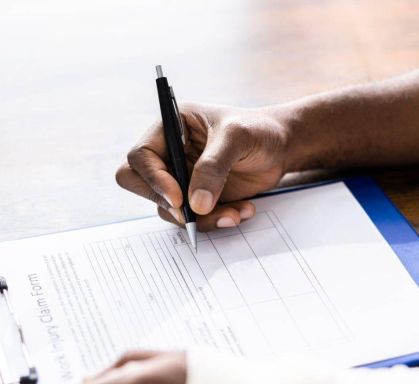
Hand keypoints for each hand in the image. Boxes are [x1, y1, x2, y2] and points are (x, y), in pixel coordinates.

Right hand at [116, 104, 289, 230]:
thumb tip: (195, 204)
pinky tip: (241, 211)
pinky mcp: (197, 198)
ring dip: (200, 218)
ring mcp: (181, 177)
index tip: (178, 198)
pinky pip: (193, 219)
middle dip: (165, 202)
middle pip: (137, 183)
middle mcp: (170, 152)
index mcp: (171, 127)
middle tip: (192, 213)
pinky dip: (215, 221)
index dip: (153, 179)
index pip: (141, 156)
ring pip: (168, 209)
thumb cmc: (258, 130)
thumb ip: (213, 167)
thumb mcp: (237, 138)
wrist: (281, 148)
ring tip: (235, 212)